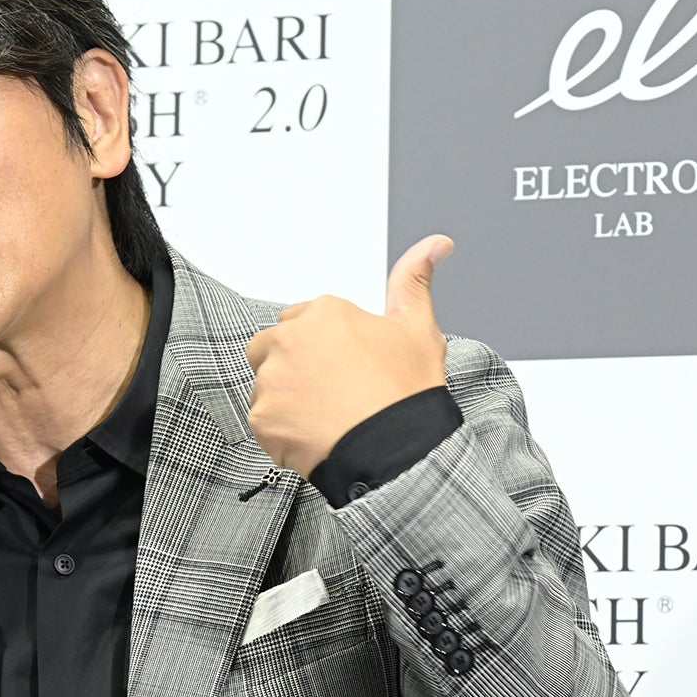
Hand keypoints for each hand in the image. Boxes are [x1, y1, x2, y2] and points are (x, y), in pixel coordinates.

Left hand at [245, 234, 452, 477]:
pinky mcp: (262, 417)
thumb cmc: (406, 394)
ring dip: (285, 396)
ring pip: (265, 383)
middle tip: (328, 390)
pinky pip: (263, 419)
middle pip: (273, 346)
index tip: (342, 365)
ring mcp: (271, 379)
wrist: (396, 451)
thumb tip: (434, 244)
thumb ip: (414, 282)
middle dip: (293, 364)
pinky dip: (282, 428)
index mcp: (324, 314)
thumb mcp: (418, 330)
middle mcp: (290, 340)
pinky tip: (315, 434)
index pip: (303, 320)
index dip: (323, 345)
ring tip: (325, 415)